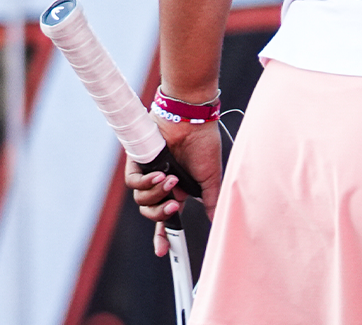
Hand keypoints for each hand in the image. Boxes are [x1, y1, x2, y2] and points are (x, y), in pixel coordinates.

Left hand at [125, 119, 223, 256]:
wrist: (192, 122)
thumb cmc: (204, 145)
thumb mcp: (210, 178)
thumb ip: (211, 200)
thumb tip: (216, 220)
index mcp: (177, 190)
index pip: (166, 218)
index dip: (163, 235)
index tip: (162, 251)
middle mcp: (161, 185)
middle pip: (151, 213)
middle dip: (160, 215)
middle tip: (173, 207)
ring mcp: (148, 174)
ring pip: (142, 200)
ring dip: (157, 194)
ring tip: (171, 179)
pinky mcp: (137, 163)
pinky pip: (134, 184)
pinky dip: (146, 183)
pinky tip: (160, 175)